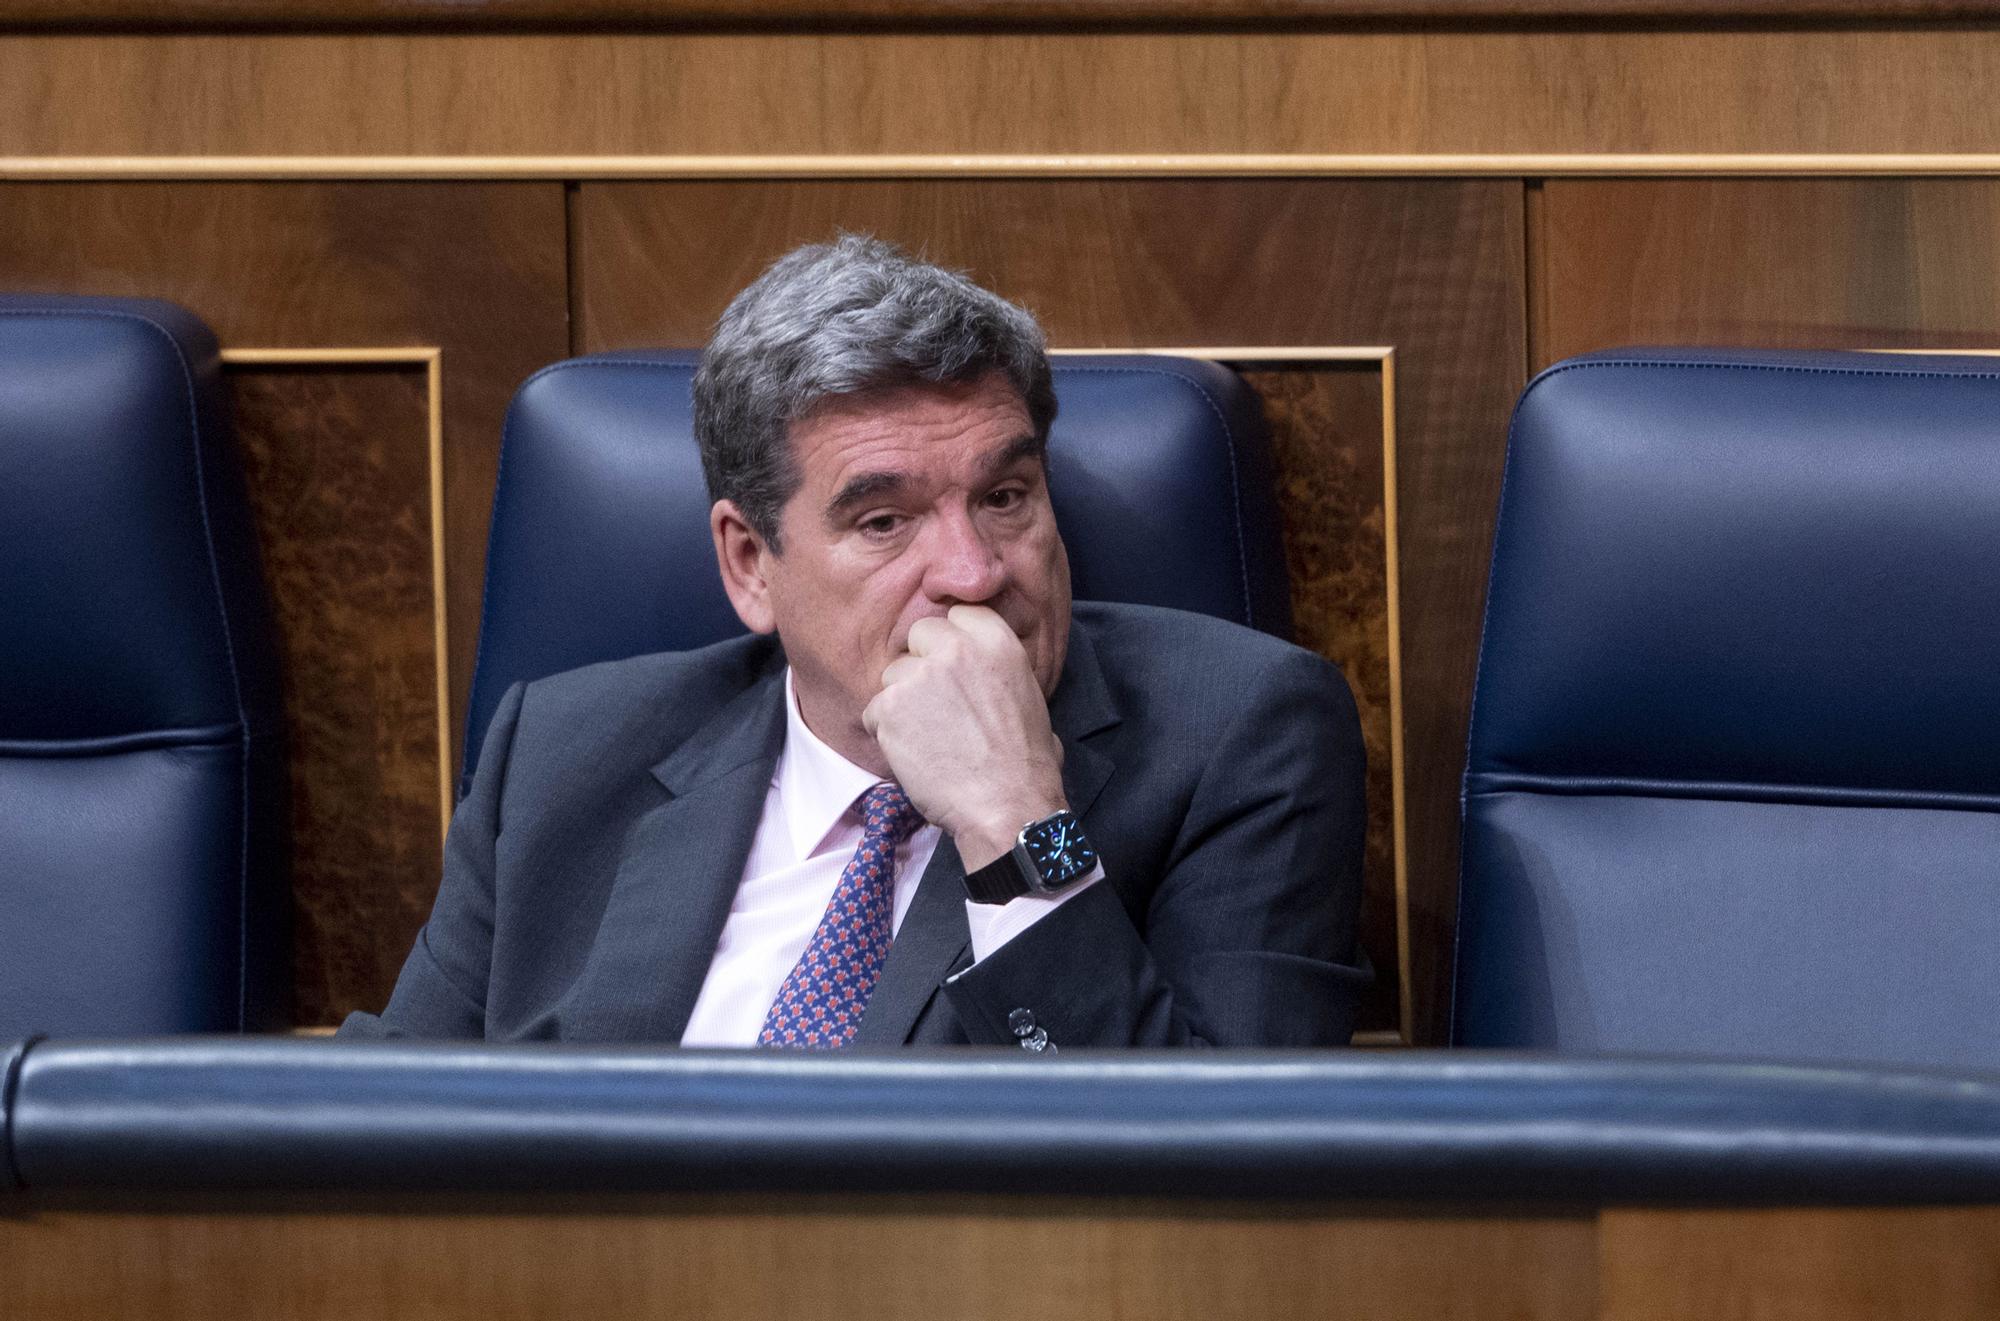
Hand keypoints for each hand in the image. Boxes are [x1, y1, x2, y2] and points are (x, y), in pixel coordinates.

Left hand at [862, 604, 1066, 870]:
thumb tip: (984, 675)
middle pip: (919, 634)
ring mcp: (919, 675)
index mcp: (996, 641)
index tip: (954, 667)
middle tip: (936, 704)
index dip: (952, 641)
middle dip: (922, 663)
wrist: (1007, 807)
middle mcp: (956, 648)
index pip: (958, 614)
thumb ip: (999, 670)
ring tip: (928, 738)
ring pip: (893, 675)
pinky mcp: (890, 706)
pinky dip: (885, 733)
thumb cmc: (1026, 765)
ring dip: (902, 702)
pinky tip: (913, 755)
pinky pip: (874, 711)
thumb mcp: (1030, 698)